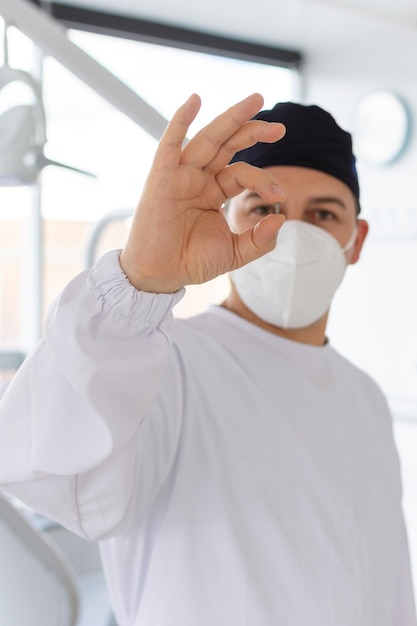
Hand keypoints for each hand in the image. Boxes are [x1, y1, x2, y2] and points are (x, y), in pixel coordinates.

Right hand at [120, 93, 285, 292]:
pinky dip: (180, 121)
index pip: (242, 173)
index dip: (263, 180)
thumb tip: (282, 218)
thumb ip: (259, 240)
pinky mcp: (161, 178)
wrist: (161, 276)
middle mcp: (198, 178)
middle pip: (227, 145)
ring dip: (231, 118)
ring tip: (255, 100)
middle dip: (253, 131)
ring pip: (207, 139)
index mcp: (213, 191)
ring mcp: (179, 175)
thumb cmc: (191, 262)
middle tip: (280, 127)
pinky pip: (170, 145)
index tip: (279, 196)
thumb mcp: (234, 253)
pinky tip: (194, 100)